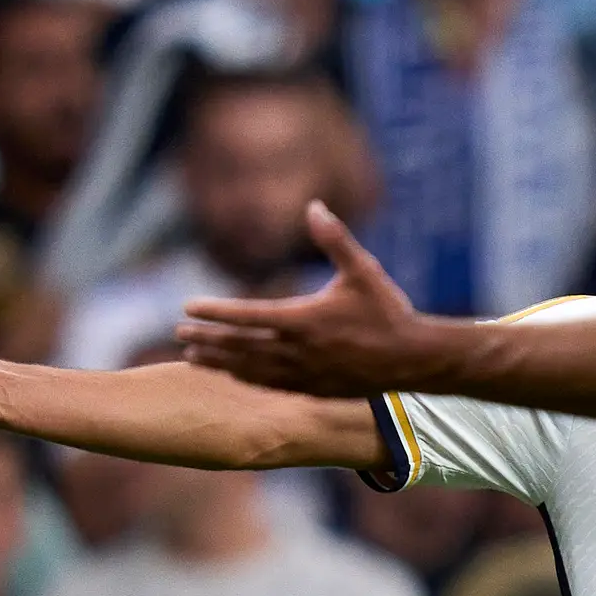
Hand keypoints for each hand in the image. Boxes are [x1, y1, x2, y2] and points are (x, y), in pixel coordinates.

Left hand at [179, 206, 428, 397]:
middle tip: (180, 332)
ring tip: (193, 356)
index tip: (188, 306)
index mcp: (305, 320)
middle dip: (208, 338)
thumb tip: (313, 206)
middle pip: (241, 346)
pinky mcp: (314, 389)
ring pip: (251, 370)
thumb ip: (334, 239)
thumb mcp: (363, 270)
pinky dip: (246, 379)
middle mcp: (299, 351)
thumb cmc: (388, 311)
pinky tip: (232, 375)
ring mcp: (305, 374)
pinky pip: (271, 386)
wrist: (414, 359)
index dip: (216, 310)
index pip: (248, 315)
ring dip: (220, 362)